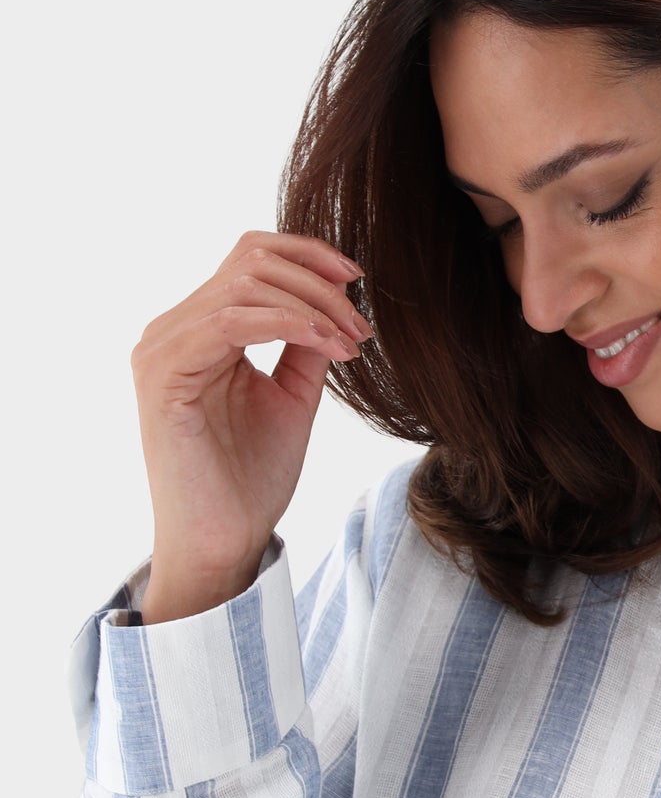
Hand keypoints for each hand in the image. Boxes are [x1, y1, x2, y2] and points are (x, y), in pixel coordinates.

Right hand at [130, 230, 373, 623]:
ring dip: (312, 306)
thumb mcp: (292, 396)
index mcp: (198, 329)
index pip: (250, 258)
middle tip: (360, 327)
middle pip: (250, 260)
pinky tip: (325, 344)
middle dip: (319, 283)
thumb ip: (306, 344)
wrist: (222, 542)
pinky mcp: (164, 375)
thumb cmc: (251, 479)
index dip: (307, 255)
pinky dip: (287, 323)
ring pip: (244, 284)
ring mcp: (162, 349)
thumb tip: (337, 296)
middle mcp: (172, 330)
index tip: (358, 280)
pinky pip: (229, 321)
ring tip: (350, 342)